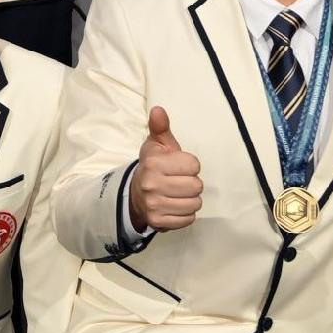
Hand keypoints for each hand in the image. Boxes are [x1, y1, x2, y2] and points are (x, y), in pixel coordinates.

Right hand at [127, 107, 202, 231]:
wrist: (136, 193)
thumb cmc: (153, 166)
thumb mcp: (157, 144)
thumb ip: (160, 127)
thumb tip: (158, 110)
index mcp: (154, 163)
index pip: (194, 165)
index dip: (190, 165)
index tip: (179, 166)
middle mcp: (152, 184)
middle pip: (196, 186)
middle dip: (192, 183)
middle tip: (179, 181)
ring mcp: (154, 205)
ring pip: (195, 203)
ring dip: (190, 199)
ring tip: (178, 194)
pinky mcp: (158, 221)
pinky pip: (188, 219)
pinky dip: (185, 214)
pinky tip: (175, 205)